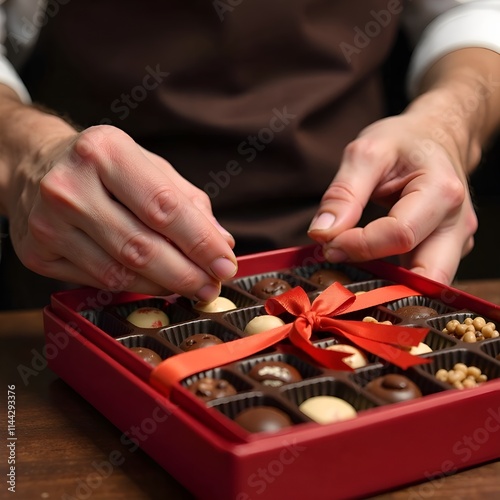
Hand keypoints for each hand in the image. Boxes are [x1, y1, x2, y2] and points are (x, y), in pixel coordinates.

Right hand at [8, 123, 236, 299]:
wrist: (35, 165)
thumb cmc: (104, 166)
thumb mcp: (148, 166)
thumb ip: (188, 202)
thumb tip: (222, 243)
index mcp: (105, 151)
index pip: (163, 206)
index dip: (201, 242)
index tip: (226, 264)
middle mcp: (70, 185)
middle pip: (141, 246)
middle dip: (186, 273)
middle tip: (212, 286)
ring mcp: (48, 223)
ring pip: (120, 272)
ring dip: (164, 285)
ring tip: (191, 286)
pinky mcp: (37, 252)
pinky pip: (99, 281)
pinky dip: (135, 287)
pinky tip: (155, 283)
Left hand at [307, 91, 479, 284]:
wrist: (435, 137)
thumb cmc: (403, 142)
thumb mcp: (367, 153)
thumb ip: (343, 192)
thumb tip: (321, 233)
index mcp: (442, 191)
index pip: (400, 235)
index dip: (359, 245)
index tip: (328, 244)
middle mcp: (457, 224)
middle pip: (427, 275)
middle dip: (384, 285)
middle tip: (344, 272)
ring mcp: (456, 242)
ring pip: (427, 285)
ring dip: (390, 288)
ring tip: (354, 275)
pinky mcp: (446, 252)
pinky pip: (420, 278)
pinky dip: (395, 282)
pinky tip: (369, 272)